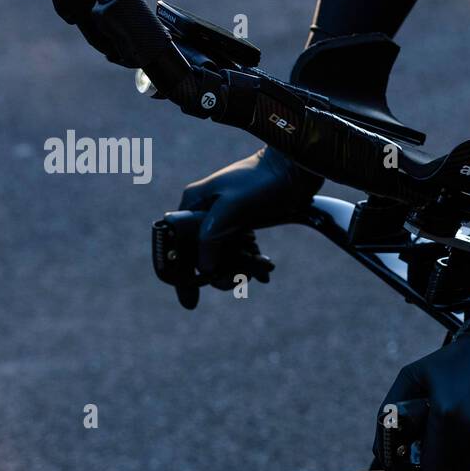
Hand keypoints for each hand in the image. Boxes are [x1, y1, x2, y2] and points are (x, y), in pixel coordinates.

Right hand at [172, 146, 320, 307]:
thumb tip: (203, 268)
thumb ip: (212, 235)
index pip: (174, 245)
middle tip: (239, 281)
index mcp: (192, 205)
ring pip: (222, 258)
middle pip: (200, 257)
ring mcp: (222, 221)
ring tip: (263, 270)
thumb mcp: (233, 207)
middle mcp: (202, 214)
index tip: (189, 300)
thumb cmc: (262, 181)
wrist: (295, 170)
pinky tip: (266, 269)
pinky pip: (238, 253)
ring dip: (240, 269)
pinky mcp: (240, 225)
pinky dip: (250, 263)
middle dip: (220, 273)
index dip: (180, 276)